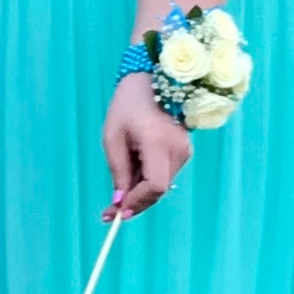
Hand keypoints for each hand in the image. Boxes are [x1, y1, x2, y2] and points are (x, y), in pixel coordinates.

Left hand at [104, 71, 191, 216]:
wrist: (154, 80)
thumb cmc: (128, 105)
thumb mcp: (113, 137)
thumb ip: (118, 170)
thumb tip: (120, 201)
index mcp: (158, 142)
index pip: (155, 186)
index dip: (136, 203)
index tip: (116, 213)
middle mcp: (177, 149)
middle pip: (158, 190)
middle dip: (134, 203)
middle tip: (109, 212)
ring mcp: (184, 150)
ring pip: (161, 185)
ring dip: (139, 191)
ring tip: (120, 181)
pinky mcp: (184, 151)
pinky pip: (164, 174)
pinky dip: (147, 180)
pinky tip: (133, 171)